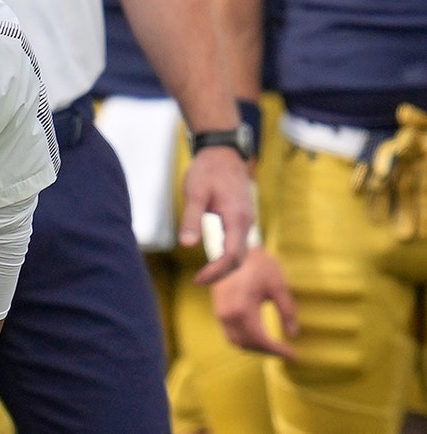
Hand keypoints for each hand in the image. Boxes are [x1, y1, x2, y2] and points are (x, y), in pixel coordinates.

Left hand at [180, 147, 253, 283]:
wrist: (222, 152)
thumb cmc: (207, 170)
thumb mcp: (194, 193)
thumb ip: (191, 219)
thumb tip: (187, 245)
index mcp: (237, 217)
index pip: (233, 255)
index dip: (217, 271)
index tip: (198, 279)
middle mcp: (246, 221)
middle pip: (239, 258)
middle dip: (220, 273)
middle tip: (198, 281)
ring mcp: (246, 220)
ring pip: (241, 252)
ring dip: (225, 267)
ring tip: (204, 275)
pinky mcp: (241, 218)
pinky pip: (238, 243)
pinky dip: (228, 256)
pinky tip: (213, 260)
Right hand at [210, 246, 297, 357]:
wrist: (234, 249)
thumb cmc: (259, 265)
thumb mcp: (279, 286)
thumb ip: (287, 311)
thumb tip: (293, 334)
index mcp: (243, 309)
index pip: (260, 340)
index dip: (277, 351)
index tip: (293, 355)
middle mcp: (227, 315)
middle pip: (246, 345)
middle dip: (267, 351)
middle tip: (286, 352)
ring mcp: (219, 313)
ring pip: (236, 341)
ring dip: (254, 348)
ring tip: (273, 346)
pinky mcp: (217, 309)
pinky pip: (230, 333)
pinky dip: (244, 340)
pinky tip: (259, 336)